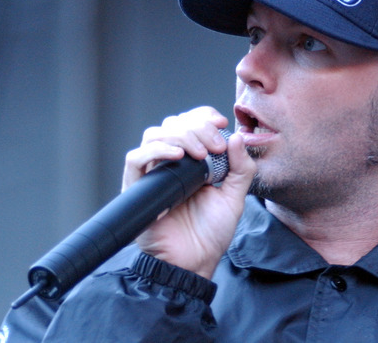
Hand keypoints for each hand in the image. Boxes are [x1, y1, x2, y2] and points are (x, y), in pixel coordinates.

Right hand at [122, 106, 255, 278]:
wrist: (195, 262)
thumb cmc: (211, 233)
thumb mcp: (235, 197)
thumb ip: (241, 168)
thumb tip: (236, 137)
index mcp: (193, 161)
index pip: (190, 123)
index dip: (203, 117)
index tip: (221, 122)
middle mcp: (171, 163)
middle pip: (173, 124)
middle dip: (197, 127)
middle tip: (215, 147)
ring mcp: (153, 174)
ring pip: (154, 135)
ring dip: (179, 136)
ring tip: (199, 154)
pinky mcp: (137, 188)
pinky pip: (136, 158)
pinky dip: (156, 150)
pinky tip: (177, 157)